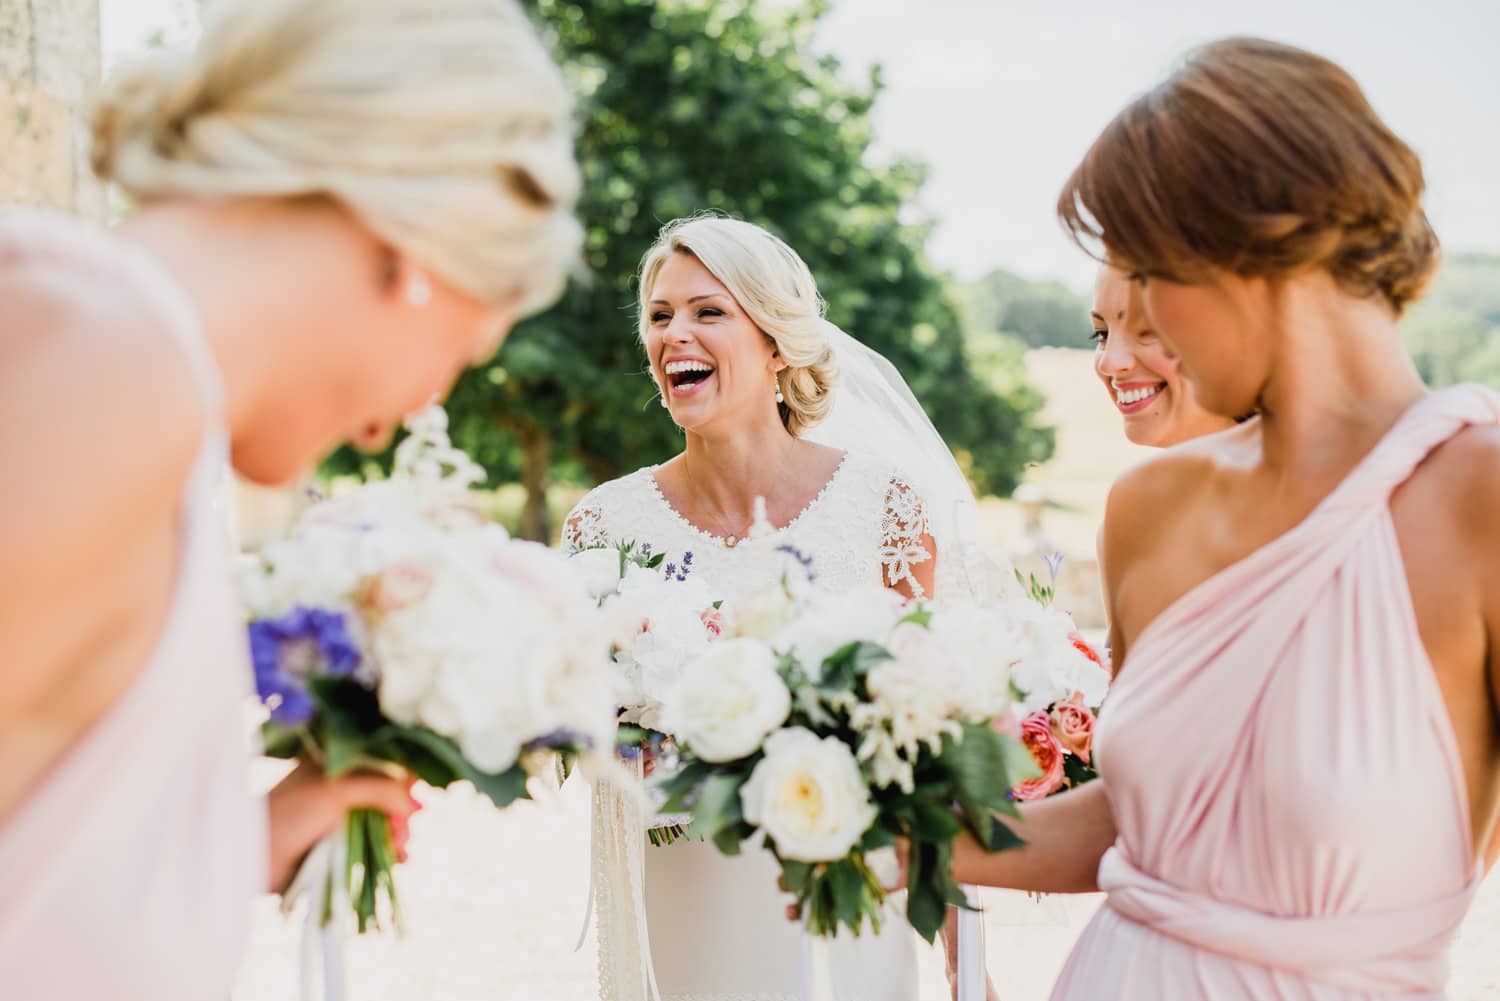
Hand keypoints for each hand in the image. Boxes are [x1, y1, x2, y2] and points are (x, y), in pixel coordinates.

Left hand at [265, 762, 421, 893]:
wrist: (252, 858)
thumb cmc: (288, 814)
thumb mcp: (336, 791)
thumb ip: (379, 789)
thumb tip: (413, 803)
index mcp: (337, 764)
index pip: (382, 764)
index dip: (402, 780)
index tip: (414, 797)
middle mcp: (341, 789)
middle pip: (388, 797)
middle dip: (402, 814)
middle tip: (402, 830)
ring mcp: (339, 820)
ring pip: (383, 824)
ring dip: (397, 836)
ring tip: (399, 848)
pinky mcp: (338, 848)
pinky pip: (373, 848)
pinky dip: (388, 853)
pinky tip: (399, 859)